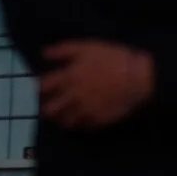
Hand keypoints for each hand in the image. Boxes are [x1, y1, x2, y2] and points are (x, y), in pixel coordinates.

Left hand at [39, 40, 154, 128]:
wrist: (137, 77)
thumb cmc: (112, 58)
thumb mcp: (86, 47)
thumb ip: (63, 50)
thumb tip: (43, 54)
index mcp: (68, 77)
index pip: (43, 86)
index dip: (39, 88)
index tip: (41, 88)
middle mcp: (72, 96)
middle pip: (50, 109)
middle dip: (46, 108)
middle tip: (49, 106)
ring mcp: (84, 111)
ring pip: (64, 121)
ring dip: (61, 119)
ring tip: (62, 117)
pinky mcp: (98, 120)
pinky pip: (83, 128)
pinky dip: (79, 125)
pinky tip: (81, 121)